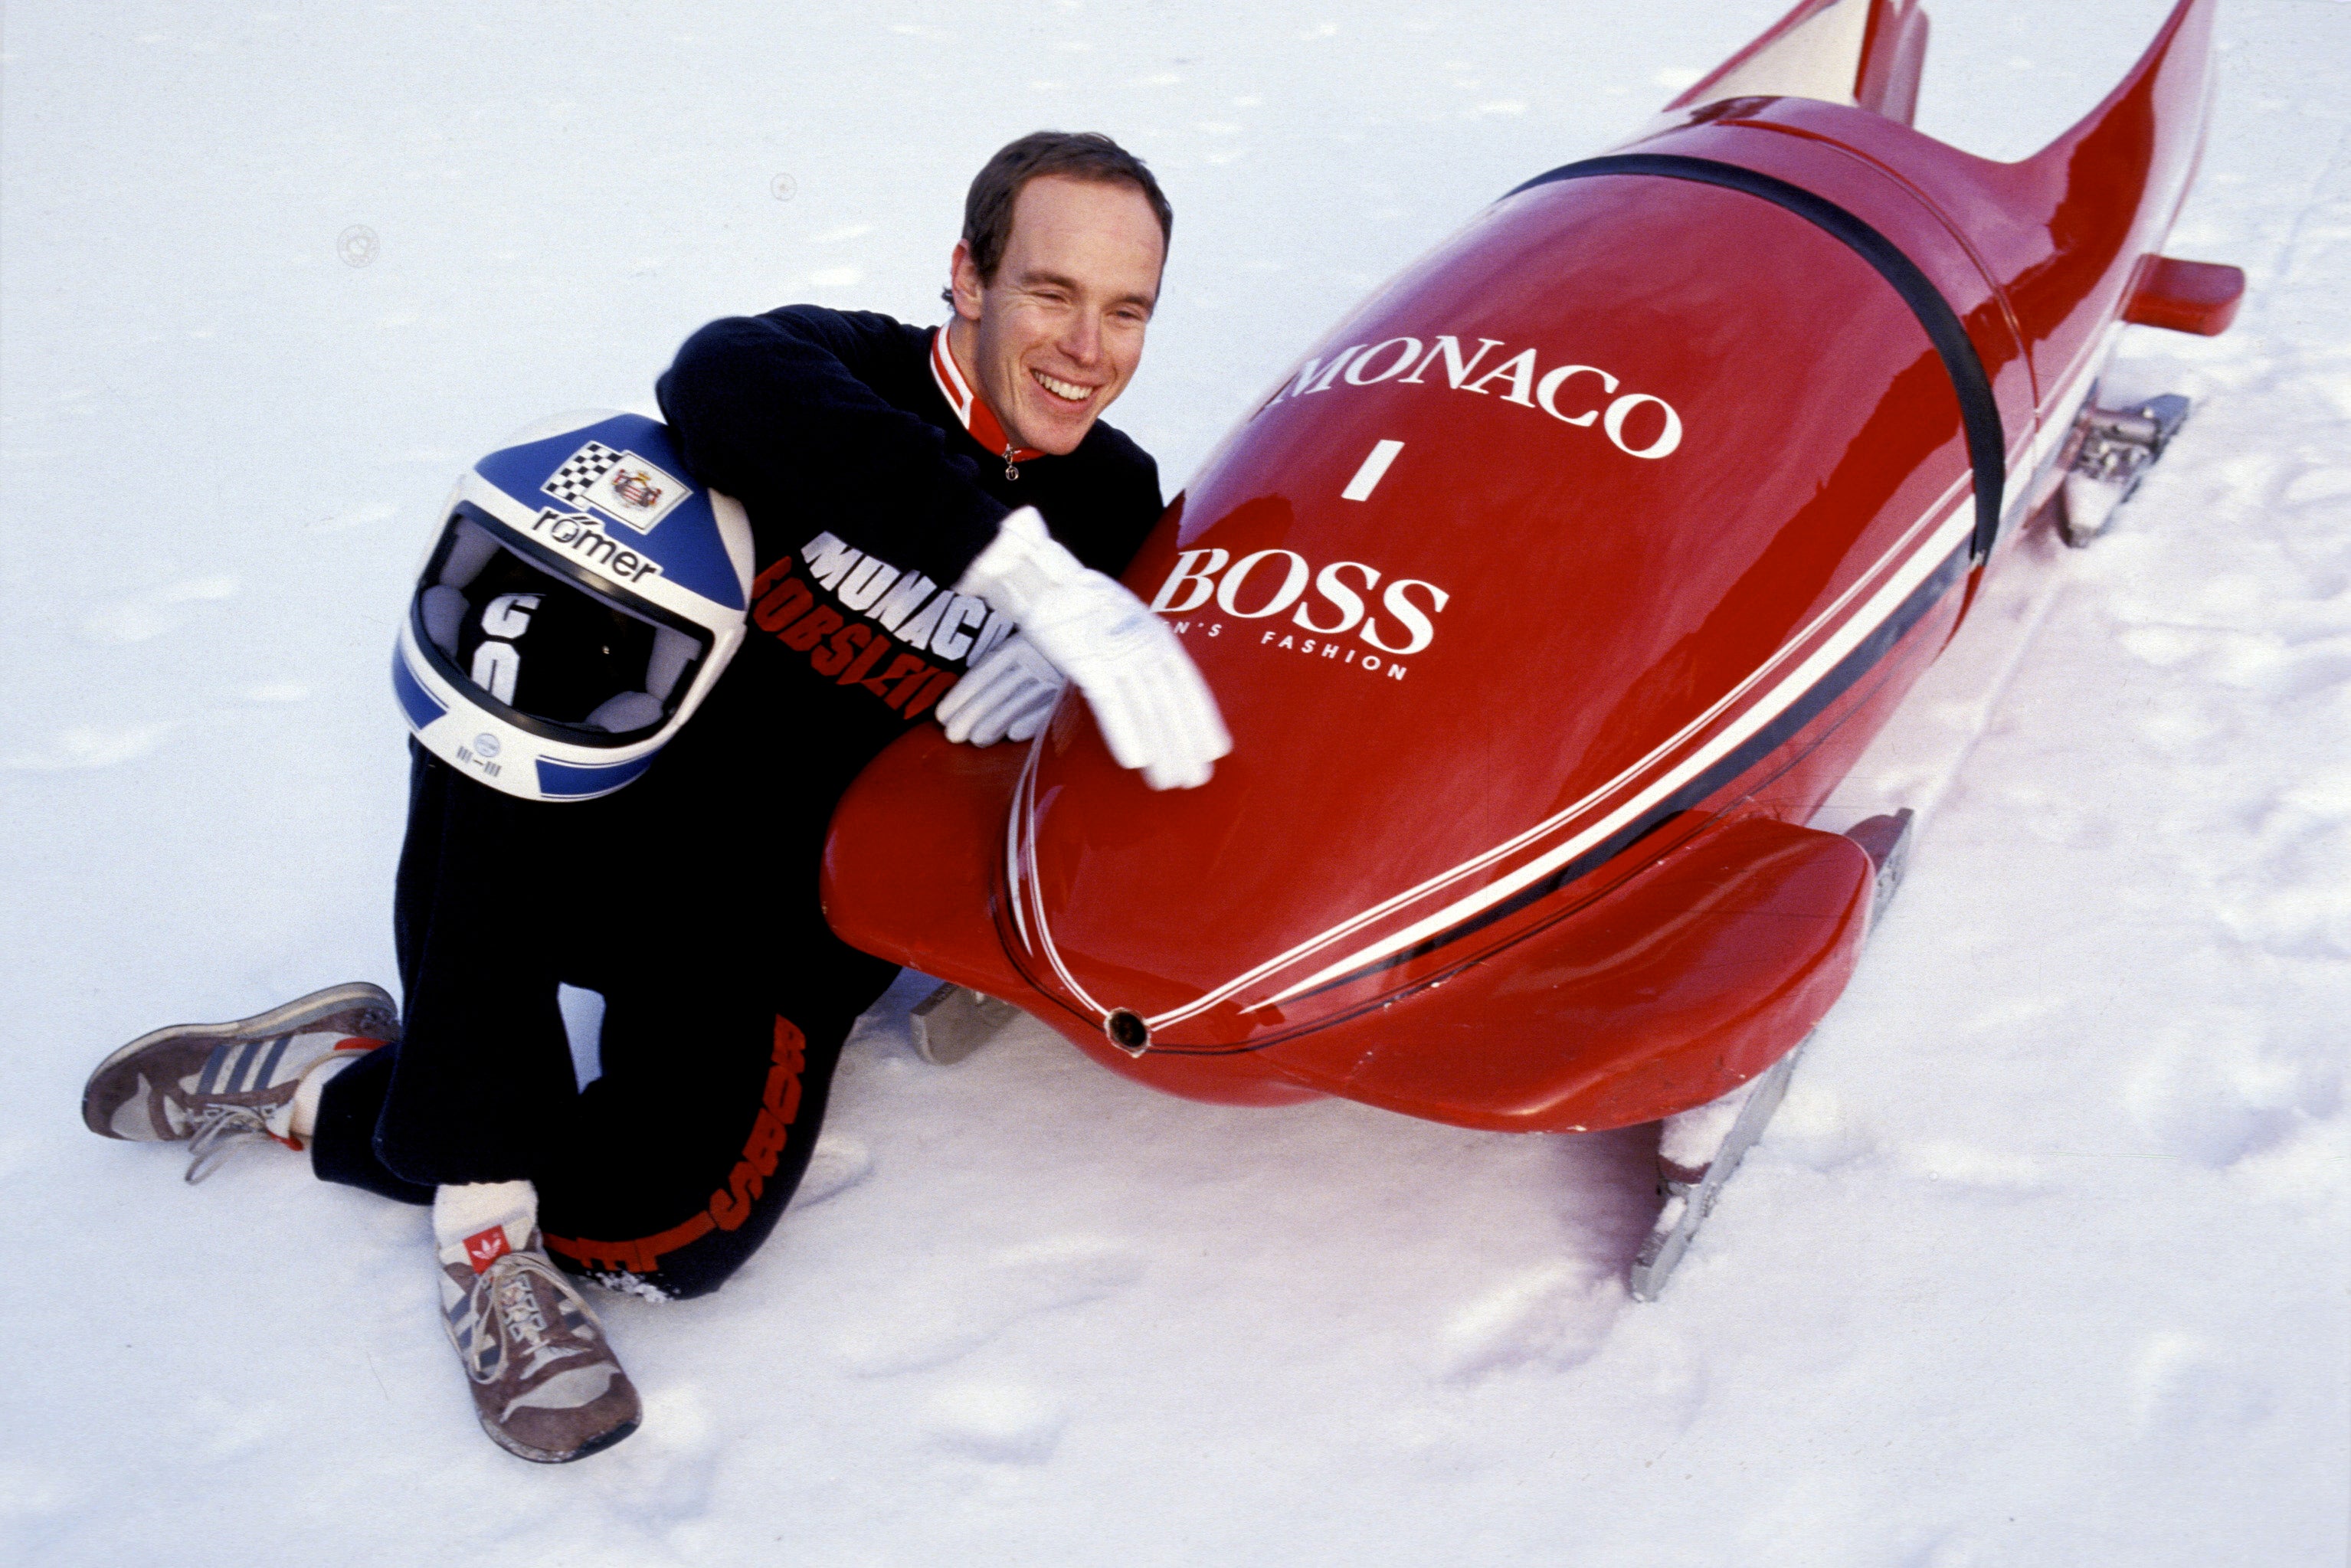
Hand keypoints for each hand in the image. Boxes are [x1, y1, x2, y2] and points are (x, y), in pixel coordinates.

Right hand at [957, 508, 1230, 788]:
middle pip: (1171, 703)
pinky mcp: (1089, 661)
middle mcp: (1144, 645)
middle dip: (1185, 744)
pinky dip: (1124, 732)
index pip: (1189, 684)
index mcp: (1157, 635)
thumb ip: (1141, 655)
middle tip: (1197, 779)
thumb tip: (1156, 687)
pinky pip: (1110, 704)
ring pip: (1146, 708)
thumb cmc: (1081, 605)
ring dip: (1160, 748)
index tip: (1217, 750)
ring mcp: (1118, 653)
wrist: (1045, 580)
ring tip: (1169, 781)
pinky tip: (1135, 761)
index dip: (1203, 719)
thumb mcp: (1123, 626)